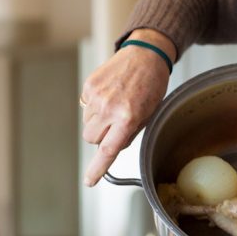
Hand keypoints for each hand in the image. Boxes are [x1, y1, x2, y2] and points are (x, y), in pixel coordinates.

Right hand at [80, 29, 175, 185]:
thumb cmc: (151, 85)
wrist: (145, 54)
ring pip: (87, 123)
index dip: (97, 168)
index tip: (89, 180)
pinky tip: (109, 94)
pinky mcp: (89, 85)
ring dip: (98, 120)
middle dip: (100, 136)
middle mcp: (110, 107)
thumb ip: (128, 133)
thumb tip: (110, 148)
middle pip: (91, 139)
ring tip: (115, 103)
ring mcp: (97, 96)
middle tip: (115, 123)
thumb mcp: (148, 114)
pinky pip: (85, 106)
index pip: (108, 150)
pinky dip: (94, 105)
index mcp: (128, 117)